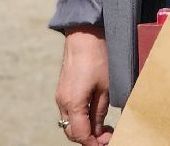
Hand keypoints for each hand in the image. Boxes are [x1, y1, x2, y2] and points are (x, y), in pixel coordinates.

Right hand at [55, 27, 112, 143]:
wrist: (84, 35)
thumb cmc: (97, 58)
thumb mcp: (105, 88)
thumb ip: (100, 112)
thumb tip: (99, 131)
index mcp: (73, 103)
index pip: (80, 135)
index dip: (94, 143)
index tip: (109, 140)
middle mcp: (62, 102)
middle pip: (72, 133)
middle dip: (88, 138)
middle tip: (108, 135)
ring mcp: (60, 96)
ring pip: (69, 123)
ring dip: (84, 128)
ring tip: (103, 125)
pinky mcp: (63, 89)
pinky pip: (68, 111)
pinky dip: (79, 118)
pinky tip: (93, 112)